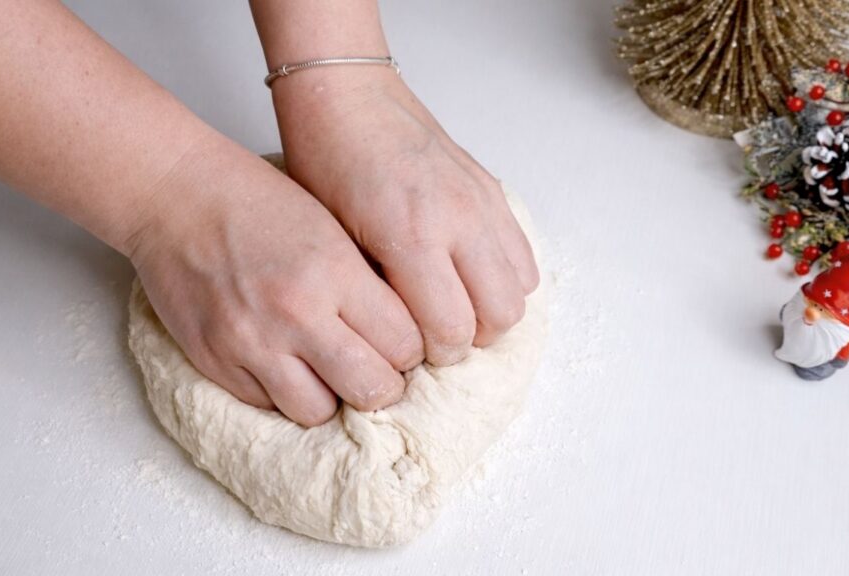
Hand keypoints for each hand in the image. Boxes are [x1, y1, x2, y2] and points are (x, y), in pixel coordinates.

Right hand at [127, 141, 422, 426]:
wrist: (174, 194)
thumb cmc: (256, 201)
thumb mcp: (330, 228)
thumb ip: (366, 285)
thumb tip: (401, 338)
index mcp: (334, 273)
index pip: (404, 345)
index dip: (410, 350)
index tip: (401, 343)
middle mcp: (295, 313)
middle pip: (371, 389)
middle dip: (382, 385)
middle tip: (375, 369)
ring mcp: (250, 342)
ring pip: (318, 411)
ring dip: (330, 396)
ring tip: (327, 371)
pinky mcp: (214, 360)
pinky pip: (266, 404)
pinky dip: (282, 391)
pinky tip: (285, 364)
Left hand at [272, 69, 539, 365]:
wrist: (348, 97)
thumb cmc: (326, 162)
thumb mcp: (334, 238)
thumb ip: (375, 292)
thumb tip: (399, 342)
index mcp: (411, 234)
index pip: (451, 328)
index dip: (432, 355)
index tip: (408, 353)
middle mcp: (458, 218)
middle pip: (499, 317)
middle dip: (468, 340)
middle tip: (433, 338)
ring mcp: (483, 203)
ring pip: (521, 291)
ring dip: (491, 312)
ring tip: (452, 310)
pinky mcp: (493, 192)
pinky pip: (523, 256)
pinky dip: (504, 280)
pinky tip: (468, 279)